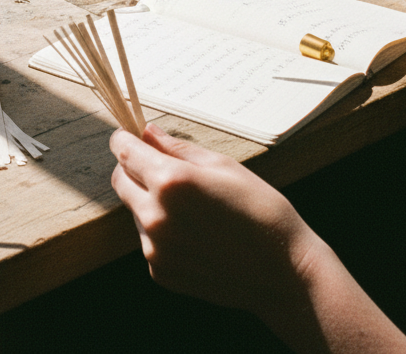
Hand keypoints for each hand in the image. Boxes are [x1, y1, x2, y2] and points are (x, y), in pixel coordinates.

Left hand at [111, 123, 317, 313]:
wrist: (285, 274)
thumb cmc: (260, 211)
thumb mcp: (222, 165)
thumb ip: (177, 147)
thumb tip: (147, 132)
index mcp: (170, 182)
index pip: (123, 151)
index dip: (125, 140)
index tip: (131, 137)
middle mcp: (155, 216)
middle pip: (120, 179)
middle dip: (134, 169)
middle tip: (164, 170)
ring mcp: (156, 249)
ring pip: (134, 210)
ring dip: (149, 202)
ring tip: (192, 210)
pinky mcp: (161, 272)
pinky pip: (147, 240)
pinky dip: (160, 232)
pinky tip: (195, 235)